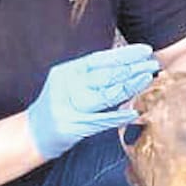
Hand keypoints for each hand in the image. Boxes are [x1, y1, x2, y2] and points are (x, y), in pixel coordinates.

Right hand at [27, 44, 158, 159]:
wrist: (31, 134)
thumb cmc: (54, 108)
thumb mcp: (67, 84)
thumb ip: (90, 76)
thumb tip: (122, 66)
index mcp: (67, 72)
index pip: (100, 59)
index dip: (124, 54)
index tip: (145, 50)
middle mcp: (67, 86)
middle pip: (105, 75)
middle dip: (132, 68)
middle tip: (154, 64)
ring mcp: (69, 106)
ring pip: (106, 95)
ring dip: (129, 87)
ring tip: (148, 79)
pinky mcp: (72, 126)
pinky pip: (100, 121)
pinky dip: (117, 117)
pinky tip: (134, 113)